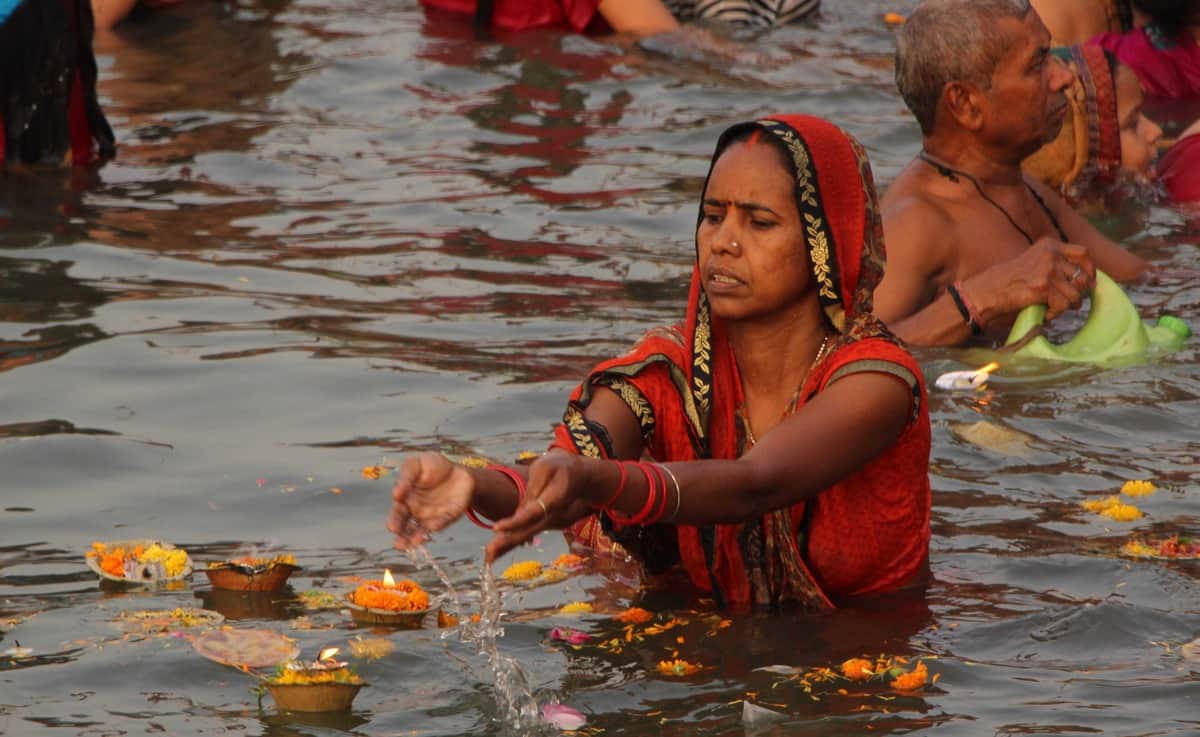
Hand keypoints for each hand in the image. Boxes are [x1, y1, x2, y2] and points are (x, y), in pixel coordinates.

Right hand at [388, 452, 472, 549]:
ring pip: (423, 530)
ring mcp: (433, 516)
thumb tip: (395, 494)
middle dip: (403, 538)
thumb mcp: (415, 465)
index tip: (392, 527)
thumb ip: (405, 477)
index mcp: (405, 501)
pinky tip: (433, 527)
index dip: (394, 521)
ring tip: (415, 542)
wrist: (456, 468)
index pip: (397, 514)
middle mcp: (417, 513)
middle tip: (399, 545)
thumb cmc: (431, 466)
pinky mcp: (450, 515)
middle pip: (407, 528)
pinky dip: (439, 524)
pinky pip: (444, 521)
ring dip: (418, 537)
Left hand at [487, 452, 595, 561]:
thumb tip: (520, 510)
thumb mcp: (546, 467)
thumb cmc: (560, 468)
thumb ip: (534, 487)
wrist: (578, 477)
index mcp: (554, 500)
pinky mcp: (540, 522)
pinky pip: (524, 533)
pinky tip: (496, 553)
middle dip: (508, 542)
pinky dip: (510, 543)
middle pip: (528, 531)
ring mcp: (546, 521)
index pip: (533, 513)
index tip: (496, 527)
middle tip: (489, 552)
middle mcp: (551, 516)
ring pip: (526, 536)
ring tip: (489, 558)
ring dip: (507, 547)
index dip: (515, 522)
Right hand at [966, 238, 1095, 321]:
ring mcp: (1047, 270)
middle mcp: (1051, 255)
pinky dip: (1057, 313)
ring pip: (1075, 293)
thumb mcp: (1035, 261)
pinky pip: (1063, 304)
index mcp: (1049, 245)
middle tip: (1073, 301)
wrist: (990, 290)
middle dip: (1081, 292)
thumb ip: (1056, 263)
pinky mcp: (1043, 287)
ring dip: (1069, 305)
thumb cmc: (1011, 279)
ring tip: (1057, 309)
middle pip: (1082, 275)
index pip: (1084, 253)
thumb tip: (1086, 279)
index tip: (1090, 282)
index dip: (1091, 269)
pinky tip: (1047, 314)